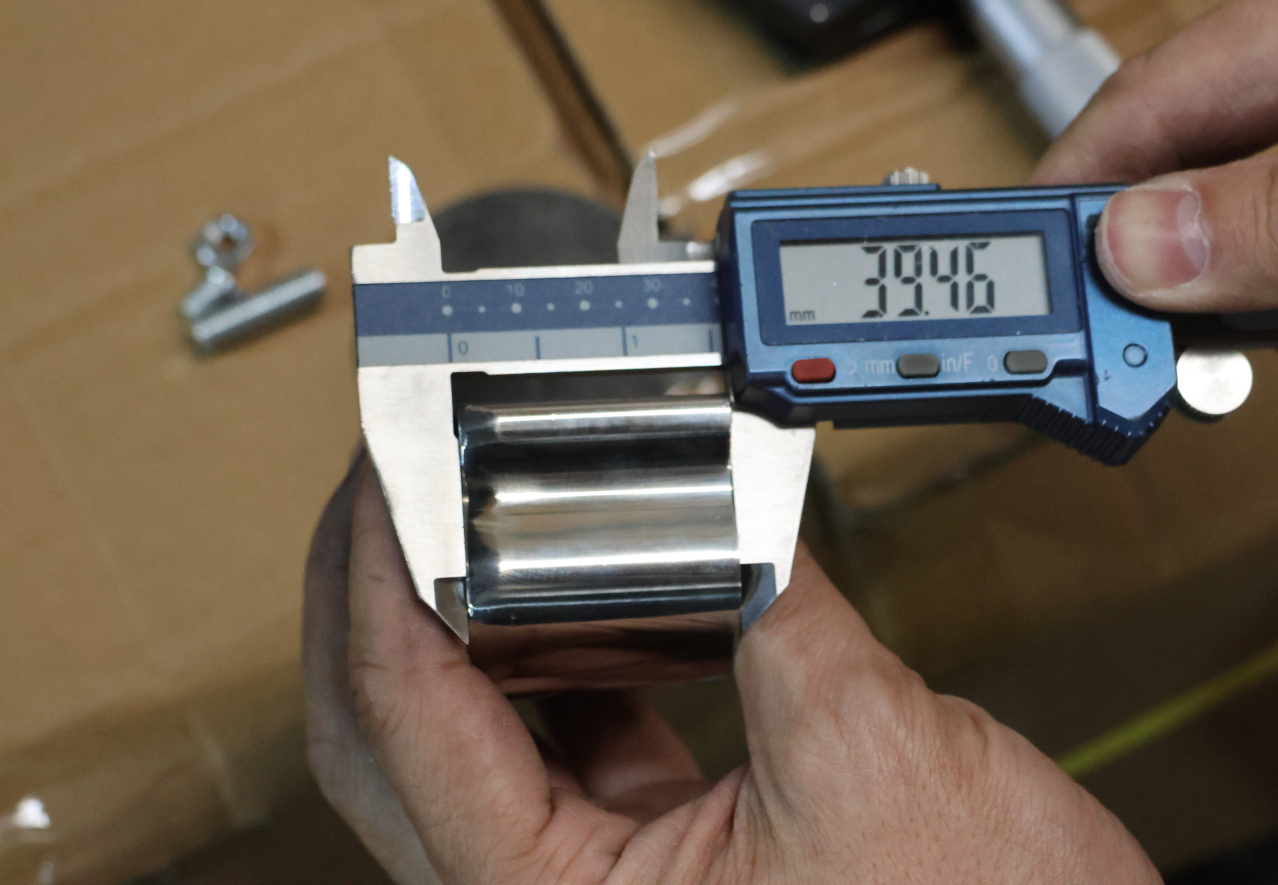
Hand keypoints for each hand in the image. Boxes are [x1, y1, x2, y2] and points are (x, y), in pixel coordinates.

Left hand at [303, 453, 1160, 884]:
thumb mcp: (866, 749)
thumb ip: (776, 601)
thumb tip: (723, 489)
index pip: (404, 710)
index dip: (377, 570)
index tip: (383, 472)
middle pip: (390, 731)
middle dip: (374, 593)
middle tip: (388, 480)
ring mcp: (586, 883)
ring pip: (461, 739)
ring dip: (454, 622)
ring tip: (461, 513)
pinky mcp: (645, 860)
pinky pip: (556, 745)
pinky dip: (555, 654)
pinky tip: (578, 582)